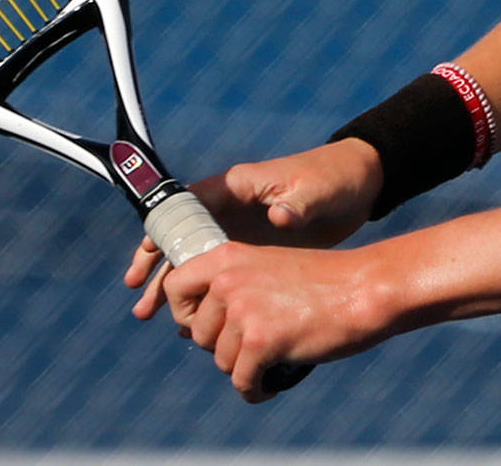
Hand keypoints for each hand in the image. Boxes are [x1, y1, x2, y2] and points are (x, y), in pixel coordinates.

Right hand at [124, 139, 381, 311]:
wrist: (359, 188)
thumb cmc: (335, 180)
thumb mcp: (317, 189)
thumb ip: (297, 202)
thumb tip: (278, 216)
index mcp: (236, 187)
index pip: (185, 207)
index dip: (161, 230)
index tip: (145, 258)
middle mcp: (229, 208)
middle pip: (181, 238)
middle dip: (157, 269)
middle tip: (141, 302)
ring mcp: (238, 230)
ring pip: (194, 260)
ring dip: (171, 286)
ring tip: (148, 315)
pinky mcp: (252, 251)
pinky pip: (216, 275)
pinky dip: (200, 294)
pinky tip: (193, 321)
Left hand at [157, 241, 386, 402]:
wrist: (366, 289)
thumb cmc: (323, 282)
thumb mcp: (269, 267)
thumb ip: (232, 287)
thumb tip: (190, 330)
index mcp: (228, 257)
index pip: (175, 286)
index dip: (185, 312)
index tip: (210, 323)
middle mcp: (229, 281)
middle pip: (198, 334)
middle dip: (224, 346)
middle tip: (255, 343)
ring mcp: (244, 310)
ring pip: (222, 361)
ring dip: (245, 367)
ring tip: (272, 357)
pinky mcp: (261, 341)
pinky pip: (243, 382)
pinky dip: (256, 390)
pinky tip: (272, 383)